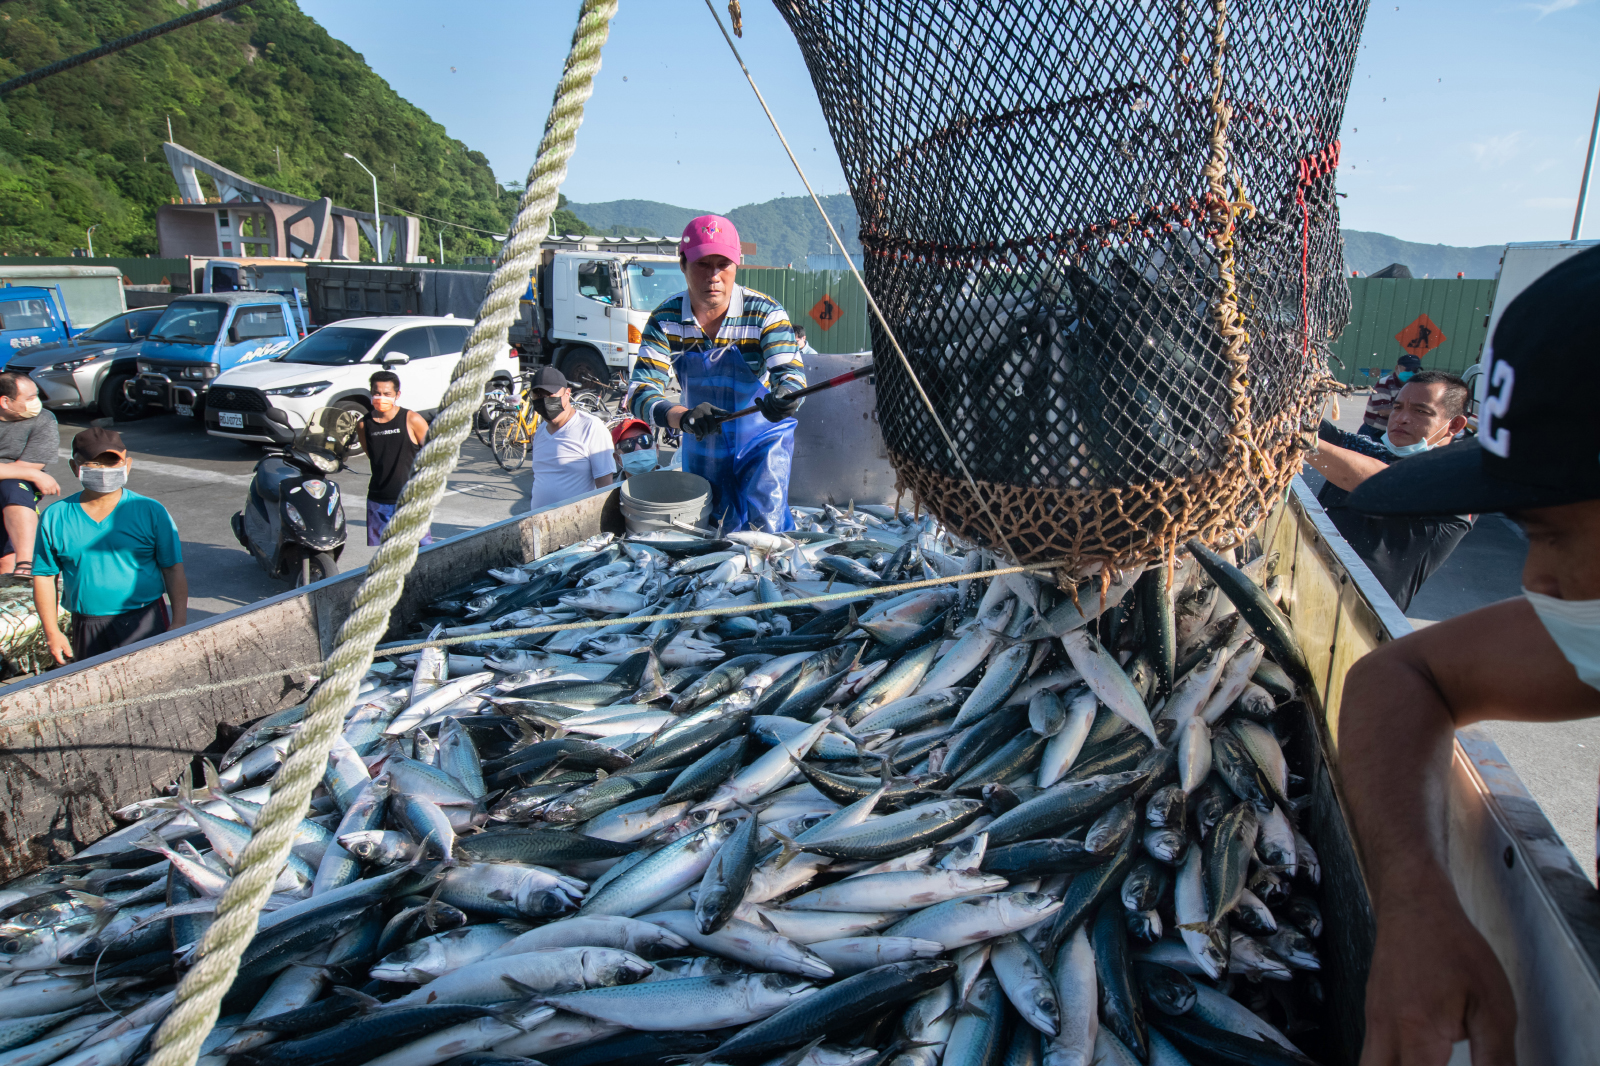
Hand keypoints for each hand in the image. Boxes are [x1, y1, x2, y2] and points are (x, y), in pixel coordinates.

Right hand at [29, 471, 59, 495]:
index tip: (58, 495)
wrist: (38, 476)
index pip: (58, 489)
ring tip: (43, 488)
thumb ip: (52, 483)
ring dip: (46, 492)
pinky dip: (43, 492)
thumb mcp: (50, 478)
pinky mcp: (44, 489)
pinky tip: (41, 490)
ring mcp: (48, 487)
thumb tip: (53, 488)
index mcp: (54, 482)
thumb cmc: (43, 476)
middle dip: (51, 493)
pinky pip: (44, 493)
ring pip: (48, 493)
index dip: (58, 492)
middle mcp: (52, 485)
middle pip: (53, 492)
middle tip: (47, 492)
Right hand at [44, 628, 71, 665]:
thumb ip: (68, 651)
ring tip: (65, 656)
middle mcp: (51, 653)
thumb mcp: (65, 644)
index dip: (64, 663)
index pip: (60, 661)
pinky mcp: (49, 647)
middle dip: (61, 661)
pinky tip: (61, 651)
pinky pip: (53, 653)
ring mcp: (49, 650)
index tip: (68, 664)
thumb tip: (70, 656)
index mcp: (56, 653)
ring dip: (59, 657)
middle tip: (67, 661)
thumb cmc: (58, 637)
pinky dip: (57, 654)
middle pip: (56, 660)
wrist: (50, 631)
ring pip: (55, 656)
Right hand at [680, 402, 727, 440]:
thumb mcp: (708, 418)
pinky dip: (699, 436)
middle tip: (709, 433)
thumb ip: (715, 423)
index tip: (728, 414)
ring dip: (705, 434)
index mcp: (708, 407)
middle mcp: (702, 409)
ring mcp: (696, 414)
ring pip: (706, 429)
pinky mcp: (690, 421)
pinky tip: (698, 436)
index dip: (722, 413)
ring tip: (702, 433)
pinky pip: (699, 433)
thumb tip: (719, 432)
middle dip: (712, 430)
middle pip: (712, 423)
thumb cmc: (700, 419)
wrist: (685, 418)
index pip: (717, 410)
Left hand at [754, 387, 798, 422]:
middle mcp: (789, 413)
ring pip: (769, 412)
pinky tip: (759, 403)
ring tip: (765, 398)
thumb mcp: (782, 389)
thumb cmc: (783, 393)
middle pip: (775, 408)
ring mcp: (783, 418)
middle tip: (768, 394)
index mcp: (794, 404)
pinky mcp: (776, 420)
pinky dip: (761, 408)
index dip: (775, 398)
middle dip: (769, 399)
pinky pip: (766, 415)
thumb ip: (779, 391)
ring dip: (764, 403)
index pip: (783, 404)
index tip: (773, 394)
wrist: (783, 399)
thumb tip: (776, 397)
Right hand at [1360, 895, 1515, 1065]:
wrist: (1414, 904)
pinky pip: (1371, 1055)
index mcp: (1417, 1036)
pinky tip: (1410, 1062)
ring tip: (1423, 1065)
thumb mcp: (1493, 1007)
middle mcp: (1386, 1034)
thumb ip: (1496, 1059)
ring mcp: (1374, 1024)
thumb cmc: (1453, 948)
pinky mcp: (1373, 1014)